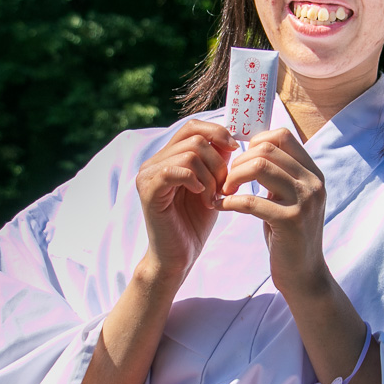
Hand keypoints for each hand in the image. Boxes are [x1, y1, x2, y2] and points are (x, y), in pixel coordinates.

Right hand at [136, 120, 237, 278]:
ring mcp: (148, 175)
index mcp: (167, 157)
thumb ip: (216, 160)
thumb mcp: (212, 184)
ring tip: (212, 197)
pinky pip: (176, 171)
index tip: (235, 150)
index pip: (192, 126)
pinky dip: (196, 181)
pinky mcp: (148, 191)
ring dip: (210, 176)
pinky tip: (202, 197)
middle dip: (218, 161)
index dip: (217, 132)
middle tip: (223, 186)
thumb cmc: (194, 222)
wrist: (178, 256)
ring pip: (189, 154)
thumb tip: (231, 137)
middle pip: (194, 138)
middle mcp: (153, 162)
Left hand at [215, 128, 327, 295]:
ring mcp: (304, 201)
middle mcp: (313, 183)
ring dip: (233, 177)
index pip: (282, 136)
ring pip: (259, 166)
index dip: (255, 142)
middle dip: (239, 161)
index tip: (241, 160)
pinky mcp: (290, 221)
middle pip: (267, 148)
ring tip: (224, 191)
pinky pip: (251, 200)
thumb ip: (279, 176)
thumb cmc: (289, 235)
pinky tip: (221, 206)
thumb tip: (254, 149)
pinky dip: (230, 201)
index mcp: (313, 173)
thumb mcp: (289, 199)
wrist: (304, 275)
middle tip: (227, 180)